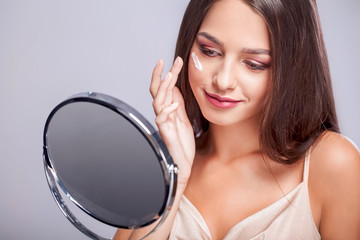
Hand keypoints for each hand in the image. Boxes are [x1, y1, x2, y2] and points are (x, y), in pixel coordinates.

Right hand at [150, 57, 194, 186]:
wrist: (183, 163)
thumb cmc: (182, 143)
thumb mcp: (183, 118)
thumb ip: (177, 104)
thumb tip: (174, 87)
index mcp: (168, 109)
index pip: (164, 88)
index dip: (168, 73)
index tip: (175, 60)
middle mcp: (163, 114)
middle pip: (158, 91)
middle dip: (163, 75)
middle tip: (171, 61)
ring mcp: (163, 123)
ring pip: (158, 101)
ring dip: (164, 88)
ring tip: (170, 76)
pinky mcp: (166, 133)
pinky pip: (162, 119)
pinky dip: (167, 111)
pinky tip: (174, 104)